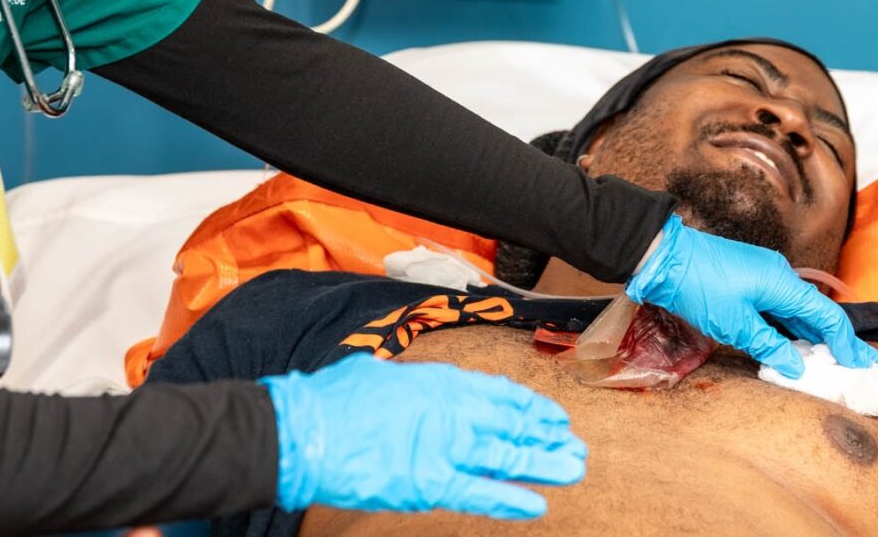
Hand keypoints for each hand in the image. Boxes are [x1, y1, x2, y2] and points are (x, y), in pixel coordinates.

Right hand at [259, 352, 585, 517]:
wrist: (304, 431)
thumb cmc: (332, 400)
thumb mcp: (380, 373)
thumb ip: (409, 384)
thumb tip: (414, 390)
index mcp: (439, 381)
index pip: (498, 392)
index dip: (528, 405)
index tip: (550, 413)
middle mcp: (451, 411)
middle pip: (511, 424)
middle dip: (544, 434)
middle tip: (572, 442)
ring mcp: (444, 448)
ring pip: (507, 456)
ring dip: (543, 462)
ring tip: (573, 466)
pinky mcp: (430, 484)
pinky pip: (481, 494)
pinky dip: (511, 499)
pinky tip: (538, 503)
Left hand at [625, 214, 877, 377]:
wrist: (662, 257)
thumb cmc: (698, 286)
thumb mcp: (735, 324)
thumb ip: (769, 345)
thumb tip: (795, 366)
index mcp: (782, 283)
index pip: (826, 315)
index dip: (844, 342)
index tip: (858, 365)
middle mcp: (779, 275)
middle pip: (816, 311)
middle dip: (837, 339)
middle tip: (859, 363)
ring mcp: (762, 275)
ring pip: (797, 309)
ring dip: (813, 334)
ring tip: (832, 358)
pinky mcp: (747, 280)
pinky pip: (779, 305)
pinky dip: (791, 326)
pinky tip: (796, 343)